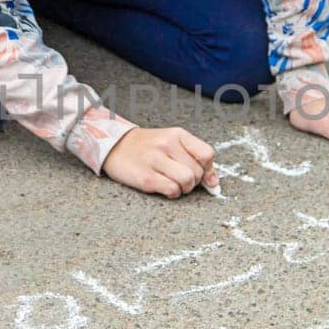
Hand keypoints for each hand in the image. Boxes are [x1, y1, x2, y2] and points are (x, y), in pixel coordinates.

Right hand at [102, 125, 218, 197]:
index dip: (209, 170)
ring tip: (174, 184)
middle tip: (181, 179)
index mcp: (177, 134)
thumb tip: (214, 182)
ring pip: (187, 181)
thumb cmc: (147, 146)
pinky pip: (172, 190)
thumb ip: (194, 158)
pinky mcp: (146, 177)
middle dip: (193, 181)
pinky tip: (164, 188)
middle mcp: (167, 144)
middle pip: (197, 172)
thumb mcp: (172, 143)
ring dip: (184, 188)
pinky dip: (172, 193)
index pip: (207, 154)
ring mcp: (155, 160)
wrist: (115, 146)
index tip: (204, 177)